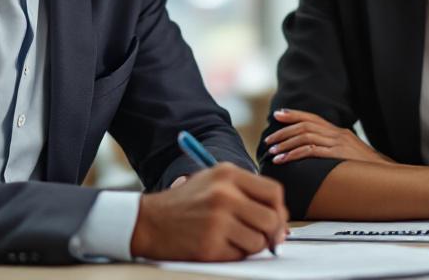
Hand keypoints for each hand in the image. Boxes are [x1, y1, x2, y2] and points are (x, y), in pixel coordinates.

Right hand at [130, 163, 288, 260]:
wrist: (148, 221)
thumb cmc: (184, 204)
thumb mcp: (213, 182)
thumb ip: (246, 194)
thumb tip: (280, 221)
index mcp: (227, 174)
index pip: (274, 192)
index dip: (280, 209)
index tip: (276, 220)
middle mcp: (224, 194)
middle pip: (272, 218)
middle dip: (272, 233)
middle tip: (265, 238)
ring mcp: (217, 220)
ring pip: (259, 241)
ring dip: (251, 245)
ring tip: (232, 238)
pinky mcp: (210, 244)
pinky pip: (240, 255)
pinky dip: (234, 254)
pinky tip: (217, 244)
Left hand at [264, 109, 392, 164]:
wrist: (390, 174)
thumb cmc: (369, 170)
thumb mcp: (352, 155)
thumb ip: (336, 150)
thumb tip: (317, 154)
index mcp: (340, 132)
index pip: (313, 118)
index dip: (294, 115)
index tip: (278, 115)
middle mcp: (338, 133)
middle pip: (305, 126)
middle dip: (284, 131)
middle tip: (269, 140)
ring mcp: (338, 143)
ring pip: (305, 136)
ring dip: (286, 144)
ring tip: (272, 152)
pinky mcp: (338, 155)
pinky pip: (311, 151)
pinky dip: (294, 154)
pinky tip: (283, 160)